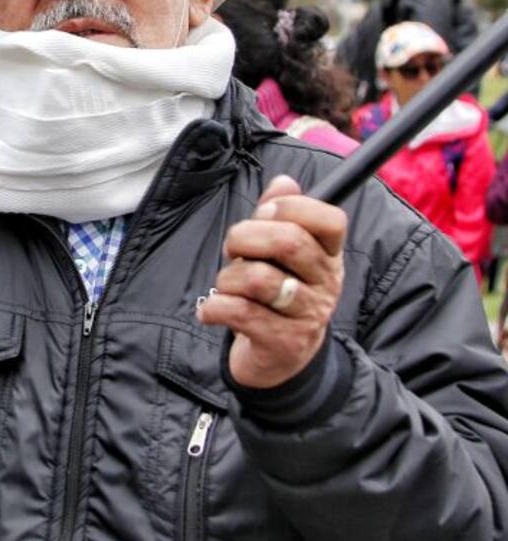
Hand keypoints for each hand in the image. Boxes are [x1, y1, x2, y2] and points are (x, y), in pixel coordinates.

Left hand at [196, 175, 345, 388]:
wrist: (282, 358)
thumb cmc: (277, 294)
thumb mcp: (281, 254)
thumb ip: (280, 215)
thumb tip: (283, 181)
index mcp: (329, 255)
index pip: (331, 219)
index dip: (292, 207)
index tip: (264, 213)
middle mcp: (326, 284)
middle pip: (289, 242)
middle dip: (245, 236)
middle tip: (231, 248)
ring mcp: (308, 315)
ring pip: (259, 279)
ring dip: (227, 277)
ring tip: (224, 286)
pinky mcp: (284, 342)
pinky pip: (241, 313)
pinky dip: (214, 307)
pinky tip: (209, 311)